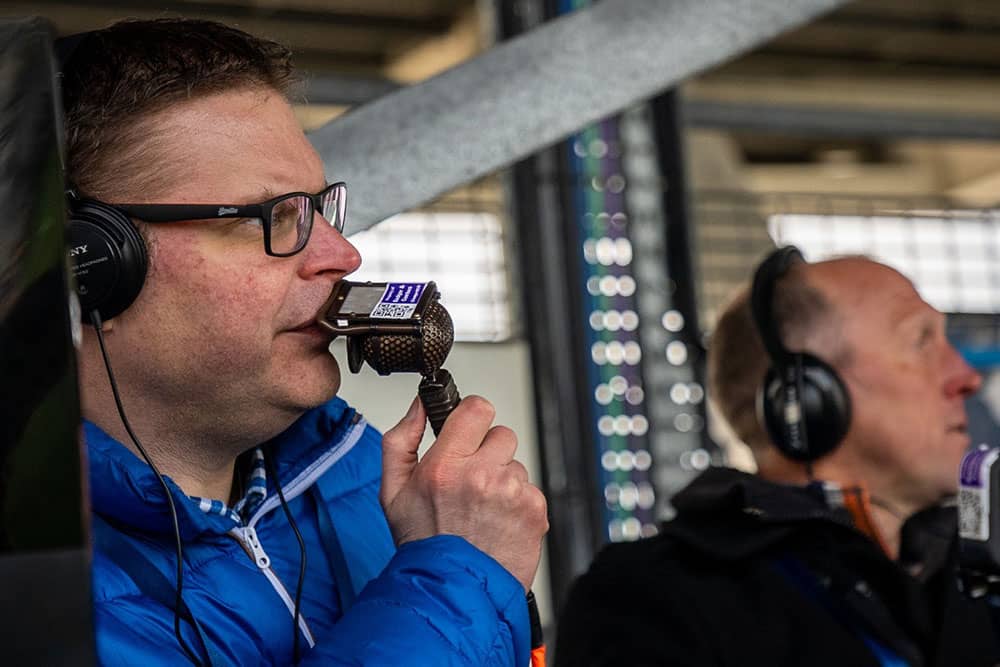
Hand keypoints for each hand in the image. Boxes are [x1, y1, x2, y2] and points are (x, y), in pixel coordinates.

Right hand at [380, 395, 548, 590]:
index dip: (472, 417)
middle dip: (488, 452)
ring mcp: (511, 492)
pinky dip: (517, 503)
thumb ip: (401, 440)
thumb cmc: (424, 545)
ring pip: (515, 464)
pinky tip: (498, 522)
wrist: (453, 591)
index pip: (477, 408)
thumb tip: (419, 406)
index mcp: (445, 466)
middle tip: (471, 481)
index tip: (468, 430)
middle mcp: (481, 475)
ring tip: (482, 509)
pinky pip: (529, 489)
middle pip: (501, 434)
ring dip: (502, 480)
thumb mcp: (392, 491)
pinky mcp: (534, 509)